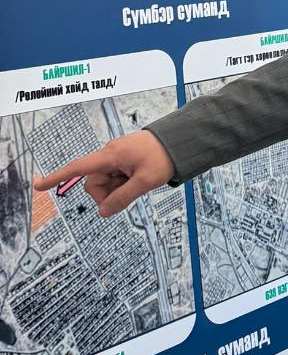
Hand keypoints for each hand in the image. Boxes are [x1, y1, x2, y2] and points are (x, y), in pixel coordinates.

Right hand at [33, 130, 174, 217]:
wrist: (181, 141)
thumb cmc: (164, 157)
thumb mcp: (145, 182)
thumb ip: (122, 198)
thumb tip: (102, 213)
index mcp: (110, 155)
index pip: (78, 168)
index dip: (57, 177)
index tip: (38, 185)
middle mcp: (109, 155)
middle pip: (94, 183)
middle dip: (107, 193)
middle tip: (132, 189)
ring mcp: (117, 158)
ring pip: (105, 183)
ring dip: (118, 188)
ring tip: (139, 181)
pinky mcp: (124, 161)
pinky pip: (116, 178)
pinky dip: (124, 184)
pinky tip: (139, 179)